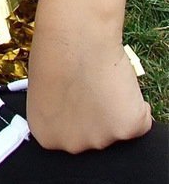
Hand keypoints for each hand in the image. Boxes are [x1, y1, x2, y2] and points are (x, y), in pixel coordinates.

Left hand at [25, 28, 151, 151]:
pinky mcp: (128, 129)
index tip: (76, 98)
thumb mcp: (42, 91)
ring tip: (105, 83)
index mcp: (47, 136)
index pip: (68, 136)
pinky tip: (121, 85)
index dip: (75, 114)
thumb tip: (70, 112)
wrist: (77, 38)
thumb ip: (58, 112)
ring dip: (116, 112)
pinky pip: (141, 122)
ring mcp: (101, 140)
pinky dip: (138, 106)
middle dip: (96, 118)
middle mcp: (72, 145)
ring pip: (118, 130)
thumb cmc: (54, 54)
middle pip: (94, 138)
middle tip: (93, 90)